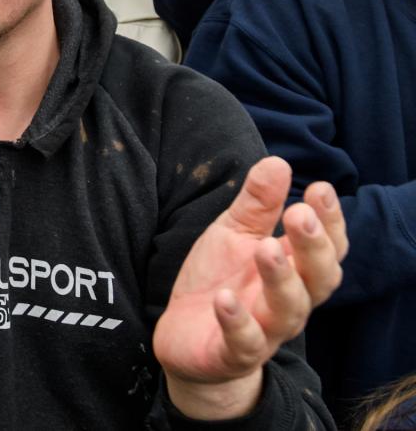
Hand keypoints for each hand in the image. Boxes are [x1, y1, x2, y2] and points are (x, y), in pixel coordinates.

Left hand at [154, 158, 346, 419]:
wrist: (186, 337)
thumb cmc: (220, 280)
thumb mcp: (233, 235)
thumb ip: (256, 204)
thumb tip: (277, 161)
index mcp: (294, 270)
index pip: (326, 248)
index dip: (330, 222)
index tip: (320, 188)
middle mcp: (289, 302)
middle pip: (318, 279)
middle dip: (313, 247)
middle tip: (301, 215)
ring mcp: (264, 330)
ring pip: (287, 311)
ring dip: (280, 279)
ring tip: (265, 248)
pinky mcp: (233, 354)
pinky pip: (244, 343)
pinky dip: (236, 321)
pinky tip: (223, 299)